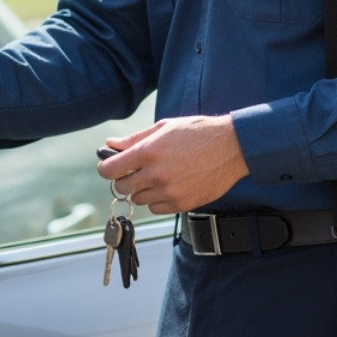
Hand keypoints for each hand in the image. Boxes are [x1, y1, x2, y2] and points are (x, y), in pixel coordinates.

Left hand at [96, 115, 249, 213]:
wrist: (231, 147)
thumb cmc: (197, 132)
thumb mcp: (164, 127)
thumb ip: (134, 139)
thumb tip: (110, 144)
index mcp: (148, 152)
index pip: (110, 170)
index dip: (105, 168)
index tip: (108, 167)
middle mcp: (156, 174)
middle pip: (122, 188)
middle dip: (124, 180)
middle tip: (134, 171)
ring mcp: (169, 192)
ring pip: (139, 200)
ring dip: (142, 190)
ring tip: (158, 176)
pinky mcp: (182, 204)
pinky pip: (157, 209)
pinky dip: (158, 200)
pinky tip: (169, 185)